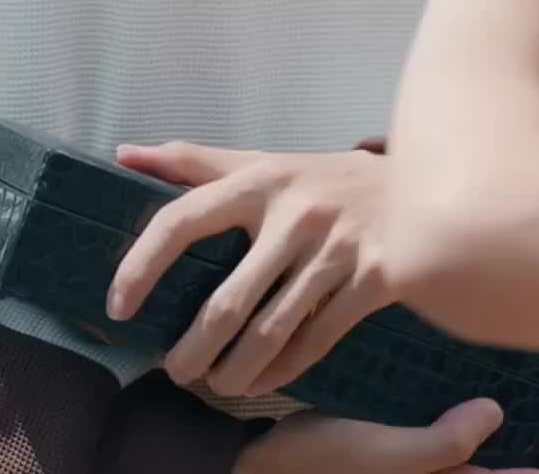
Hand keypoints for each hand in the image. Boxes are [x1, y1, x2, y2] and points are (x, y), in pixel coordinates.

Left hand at [107, 141, 385, 396]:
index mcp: (259, 179)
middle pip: (227, 300)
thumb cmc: (322, 178)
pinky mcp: (371, 280)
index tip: (118, 306)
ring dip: (234, 371)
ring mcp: (334, 250)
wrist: (420, 185)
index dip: (142, 265)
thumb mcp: (263, 160)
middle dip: (192, 349)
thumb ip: (193, 162)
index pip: (182, 219)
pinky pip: (316, 342)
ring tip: (216, 385)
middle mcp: (293, 214)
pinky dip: (283, 371)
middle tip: (173, 372)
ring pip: (270, 333)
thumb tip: (123, 154)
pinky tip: (263, 381)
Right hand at [235, 399, 538, 471]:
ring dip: (527, 446)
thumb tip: (496, 415)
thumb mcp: (380, 452)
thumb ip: (442, 445)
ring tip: (527, 399)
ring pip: (505, 472)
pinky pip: (472, 460)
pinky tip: (480, 400)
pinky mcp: (419, 467)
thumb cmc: (320, 462)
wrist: (268, 465)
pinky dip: (490, 437)